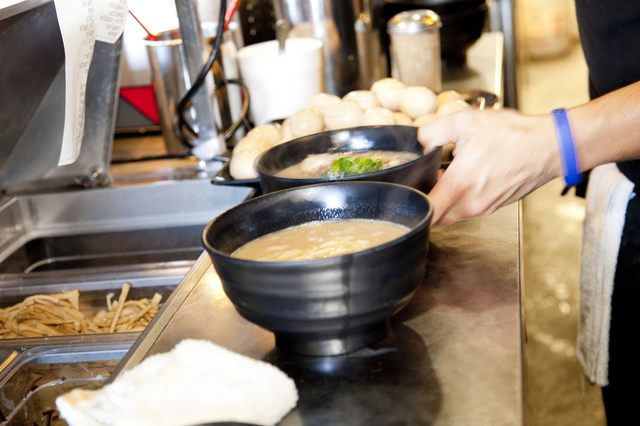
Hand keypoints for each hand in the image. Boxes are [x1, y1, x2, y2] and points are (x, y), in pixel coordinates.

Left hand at [417, 109, 562, 226]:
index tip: (409, 193)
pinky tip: (468, 177)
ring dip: (445, 201)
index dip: (413, 204)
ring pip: (453, 214)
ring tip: (449, 176)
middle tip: (426, 183)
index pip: (427, 211)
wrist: (549, 146)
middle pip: (437, 217)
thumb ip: (432, 132)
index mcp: (460, 185)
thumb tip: (420, 143)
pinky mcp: (495, 206)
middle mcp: (472, 203)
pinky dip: (462, 199)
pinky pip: (469, 209)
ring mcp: (485, 208)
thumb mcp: (464, 122)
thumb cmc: (513, 135)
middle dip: (427, 203)